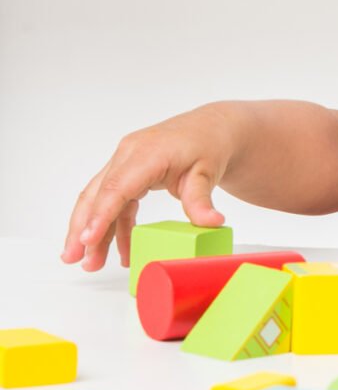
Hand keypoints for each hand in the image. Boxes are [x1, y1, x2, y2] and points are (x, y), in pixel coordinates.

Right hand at [61, 104, 236, 271]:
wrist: (212, 127)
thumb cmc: (208, 145)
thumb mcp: (207, 173)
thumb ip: (201, 200)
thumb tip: (211, 223)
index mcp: (148, 152)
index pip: (117, 187)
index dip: (101, 215)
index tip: (88, 240)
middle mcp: (130, 153)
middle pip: (98, 193)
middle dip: (83, 228)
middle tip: (74, 259)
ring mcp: (126, 160)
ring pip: (101, 197)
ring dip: (95, 230)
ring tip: (91, 262)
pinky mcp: (129, 169)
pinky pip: (115, 198)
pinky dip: (114, 223)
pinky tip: (118, 247)